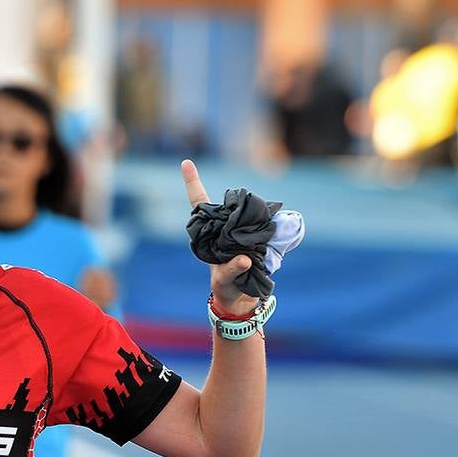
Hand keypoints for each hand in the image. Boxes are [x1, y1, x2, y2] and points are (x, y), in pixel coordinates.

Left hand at [181, 159, 257, 315]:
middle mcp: (224, 226)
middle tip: (243, 224)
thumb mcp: (224, 279)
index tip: (185, 161)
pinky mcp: (256, 235)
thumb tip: (245, 259)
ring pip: (246, 213)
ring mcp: (239, 229)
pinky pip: (263, 226)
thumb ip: (232, 269)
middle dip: (236, 204)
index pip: (199, 201)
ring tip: (254, 244)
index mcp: (210, 232)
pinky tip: (272, 235)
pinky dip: (269, 228)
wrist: (241, 295)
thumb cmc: (225, 285)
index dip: (193, 181)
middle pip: (227, 203)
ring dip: (253, 219)